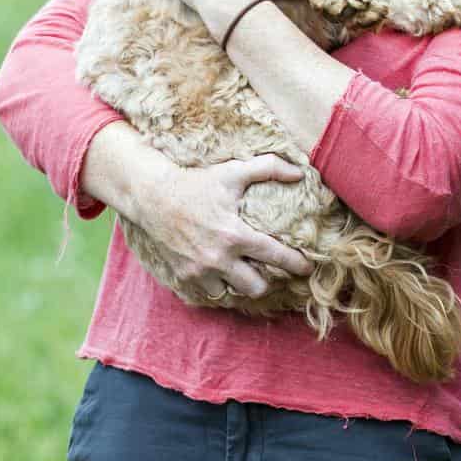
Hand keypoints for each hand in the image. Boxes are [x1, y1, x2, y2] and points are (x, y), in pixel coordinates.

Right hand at [137, 154, 312, 298]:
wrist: (153, 196)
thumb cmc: (196, 182)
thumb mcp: (233, 171)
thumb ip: (269, 168)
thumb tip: (299, 172)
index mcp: (235, 235)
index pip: (275, 256)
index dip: (296, 263)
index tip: (308, 267)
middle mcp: (219, 258)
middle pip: (256, 287)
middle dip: (266, 280)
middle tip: (267, 269)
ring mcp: (200, 271)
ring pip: (231, 293)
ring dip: (239, 283)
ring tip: (243, 270)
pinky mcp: (184, 277)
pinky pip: (208, 292)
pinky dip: (217, 284)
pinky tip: (220, 272)